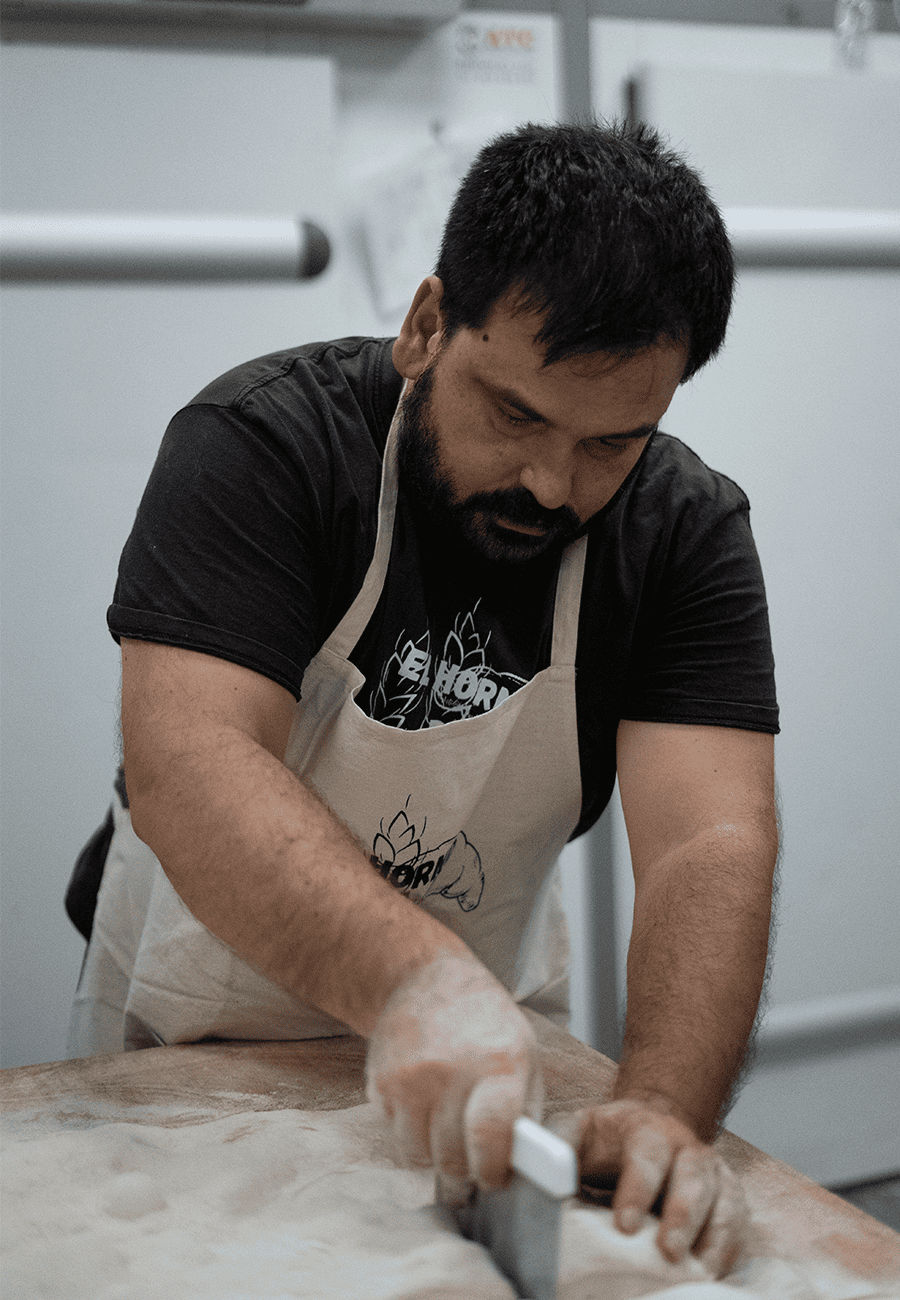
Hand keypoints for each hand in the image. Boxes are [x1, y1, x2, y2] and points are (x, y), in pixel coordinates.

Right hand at [364, 954, 542, 1191]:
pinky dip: (412, 1137)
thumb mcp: (524, 1056)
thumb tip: (519, 1170)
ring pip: (419, 1157)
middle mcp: (450, 1070)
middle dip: (465, 1173)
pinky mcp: (380, 1082)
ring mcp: (410, 1077)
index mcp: (498, 1063)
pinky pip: (395, 1138)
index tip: (494, 1179)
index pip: (490, 1134)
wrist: (428, 981)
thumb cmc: (486, 1026)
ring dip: (436, 1159)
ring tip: (449, 1138)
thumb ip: (524, 1113)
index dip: (492, 1169)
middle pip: (452, 1156)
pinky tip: (426, 1111)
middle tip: (473, 1168)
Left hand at [553, 1100, 747, 1277]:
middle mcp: (685, 1146)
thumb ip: (557, 1148)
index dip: (638, 1189)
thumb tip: (538, 1172)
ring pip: (724, 1198)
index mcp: (645, 1128)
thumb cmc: (605, 1139)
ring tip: (698, 1271)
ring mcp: (711, 1171)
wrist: (647, 1126)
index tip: (623, 1225)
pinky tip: (712, 1271)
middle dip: (682, 1215)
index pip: (646, 1154)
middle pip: (693, 1176)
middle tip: (667, 1252)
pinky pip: (737, 1221)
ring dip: (712, 1236)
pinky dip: (728, 1247)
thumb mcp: (577, 1131)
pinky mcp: (727, 1196)